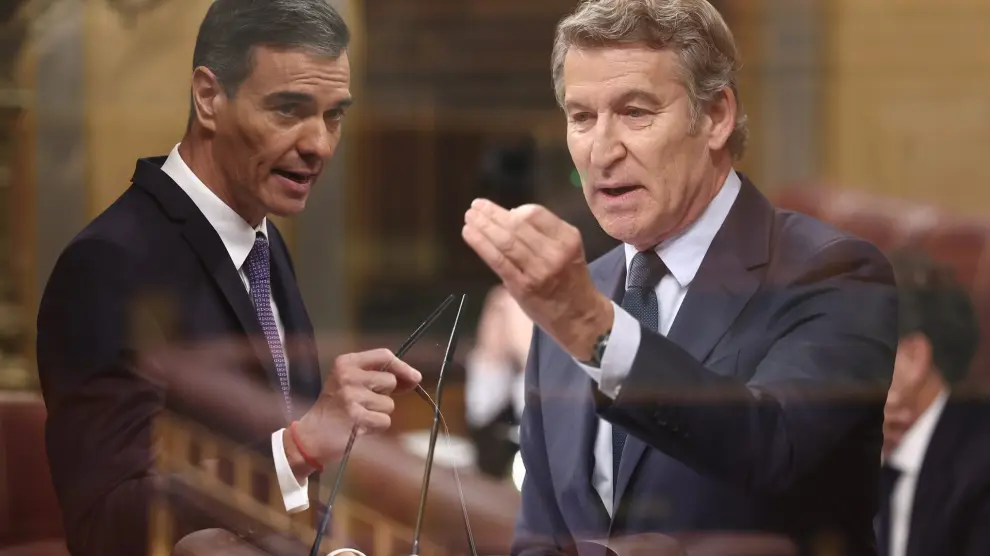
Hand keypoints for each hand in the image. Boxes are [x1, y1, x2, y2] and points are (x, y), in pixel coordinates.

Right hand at [284, 349, 421, 479]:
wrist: (310, 436)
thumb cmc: (334, 408)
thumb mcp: (348, 381)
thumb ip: (377, 375)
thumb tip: (415, 378)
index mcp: (345, 362)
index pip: (384, 355)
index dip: (402, 367)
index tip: (414, 378)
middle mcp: (348, 376)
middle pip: (390, 381)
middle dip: (385, 395)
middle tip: (364, 403)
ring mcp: (351, 397)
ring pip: (389, 404)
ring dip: (378, 413)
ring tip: (358, 416)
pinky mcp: (356, 418)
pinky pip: (385, 421)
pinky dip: (376, 427)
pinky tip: (359, 427)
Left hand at [462, 199, 612, 360]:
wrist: (578, 316)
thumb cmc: (570, 280)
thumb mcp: (568, 249)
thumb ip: (544, 232)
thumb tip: (511, 215)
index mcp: (567, 238)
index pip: (536, 213)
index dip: (514, 209)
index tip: (499, 210)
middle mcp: (554, 252)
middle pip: (517, 225)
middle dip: (492, 213)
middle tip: (475, 205)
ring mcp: (538, 270)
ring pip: (505, 241)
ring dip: (483, 226)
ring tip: (469, 217)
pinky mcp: (522, 286)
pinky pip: (498, 260)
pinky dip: (481, 244)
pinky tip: (469, 234)